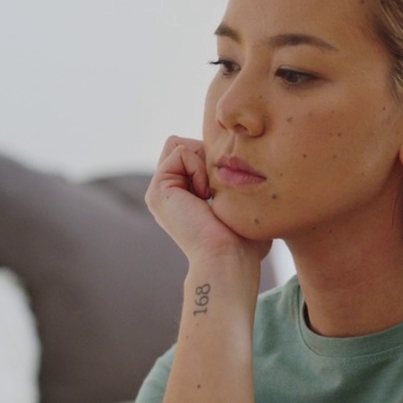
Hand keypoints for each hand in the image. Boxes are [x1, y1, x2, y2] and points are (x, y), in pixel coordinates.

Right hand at [145, 136, 271, 266]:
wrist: (228, 257)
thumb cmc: (244, 241)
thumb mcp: (242, 206)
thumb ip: (235, 184)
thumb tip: (244, 169)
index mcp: (184, 196)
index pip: (196, 152)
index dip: (216, 160)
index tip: (227, 189)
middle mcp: (169, 193)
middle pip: (186, 145)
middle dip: (207, 157)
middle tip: (218, 189)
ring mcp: (160, 191)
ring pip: (180, 145)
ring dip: (203, 163)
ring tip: (211, 194)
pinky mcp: (157, 189)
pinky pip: (180, 151)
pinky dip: (199, 168)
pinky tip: (205, 195)